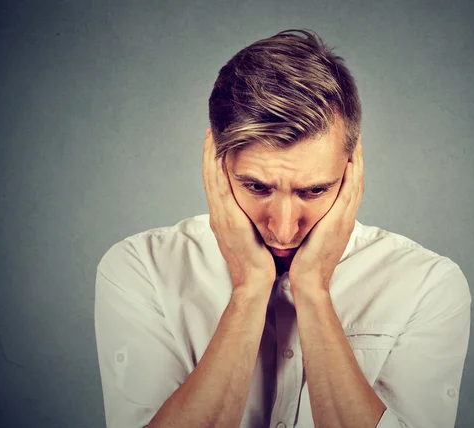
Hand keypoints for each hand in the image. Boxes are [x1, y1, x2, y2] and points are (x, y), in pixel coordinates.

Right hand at [202, 128, 275, 290]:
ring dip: (210, 156)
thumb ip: (253, 221)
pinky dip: (216, 170)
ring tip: (212, 135)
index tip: (218, 144)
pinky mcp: (227, 220)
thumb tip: (263, 208)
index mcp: (226, 218)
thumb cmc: (259, 262)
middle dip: (210, 153)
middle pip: (210, 177)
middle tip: (211, 131)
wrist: (255, 283)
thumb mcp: (254, 236)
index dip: (215, 163)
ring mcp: (221, 217)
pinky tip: (218, 154)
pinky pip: (219, 189)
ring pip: (212, 179)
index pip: (218, 184)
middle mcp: (220, 215)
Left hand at [289, 135, 363, 292]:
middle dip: (357, 156)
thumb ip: (311, 219)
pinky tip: (349, 161)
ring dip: (357, 161)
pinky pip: (349, 196)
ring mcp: (344, 220)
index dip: (350, 165)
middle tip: (355, 134)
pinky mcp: (338, 223)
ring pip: (356, 184)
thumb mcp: (310, 234)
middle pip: (356, 180)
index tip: (347, 146)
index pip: (348, 185)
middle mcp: (345, 217)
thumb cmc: (304, 261)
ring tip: (355, 140)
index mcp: (339, 218)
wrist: (308, 281)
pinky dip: (352, 178)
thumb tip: (300, 206)